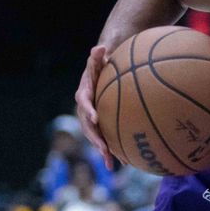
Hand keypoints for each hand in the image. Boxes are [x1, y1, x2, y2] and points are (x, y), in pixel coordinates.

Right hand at [74, 44, 121, 168]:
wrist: (100, 73)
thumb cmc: (102, 64)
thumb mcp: (100, 57)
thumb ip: (98, 55)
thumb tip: (100, 47)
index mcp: (84, 93)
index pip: (83, 102)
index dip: (89, 110)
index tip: (96, 118)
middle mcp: (85, 108)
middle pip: (87, 125)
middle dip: (95, 138)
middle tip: (103, 148)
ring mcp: (92, 119)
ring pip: (95, 136)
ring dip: (102, 150)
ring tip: (110, 163)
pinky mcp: (100, 125)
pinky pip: (105, 138)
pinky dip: (112, 150)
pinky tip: (125, 163)